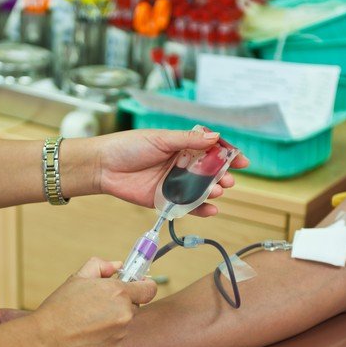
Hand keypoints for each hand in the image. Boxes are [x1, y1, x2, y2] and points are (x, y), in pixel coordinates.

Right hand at [32, 257, 156, 346]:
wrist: (45, 341)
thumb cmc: (59, 309)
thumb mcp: (77, 278)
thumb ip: (100, 266)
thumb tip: (117, 266)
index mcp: (118, 293)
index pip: (149, 289)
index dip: (144, 286)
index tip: (139, 286)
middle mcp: (124, 315)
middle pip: (133, 307)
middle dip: (120, 305)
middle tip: (97, 306)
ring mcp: (120, 335)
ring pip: (122, 325)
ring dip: (111, 323)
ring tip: (86, 323)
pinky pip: (114, 342)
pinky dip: (104, 339)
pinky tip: (86, 336)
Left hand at [95, 127, 248, 212]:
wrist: (103, 166)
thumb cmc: (128, 146)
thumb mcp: (161, 138)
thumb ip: (188, 140)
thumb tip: (214, 137)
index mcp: (181, 146)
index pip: (210, 149)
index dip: (227, 154)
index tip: (242, 160)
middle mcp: (180, 165)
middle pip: (208, 172)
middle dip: (222, 176)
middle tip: (227, 180)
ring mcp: (173, 183)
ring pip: (200, 189)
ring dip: (212, 191)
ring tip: (216, 191)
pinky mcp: (164, 200)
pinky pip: (186, 206)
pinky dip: (200, 209)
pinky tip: (210, 210)